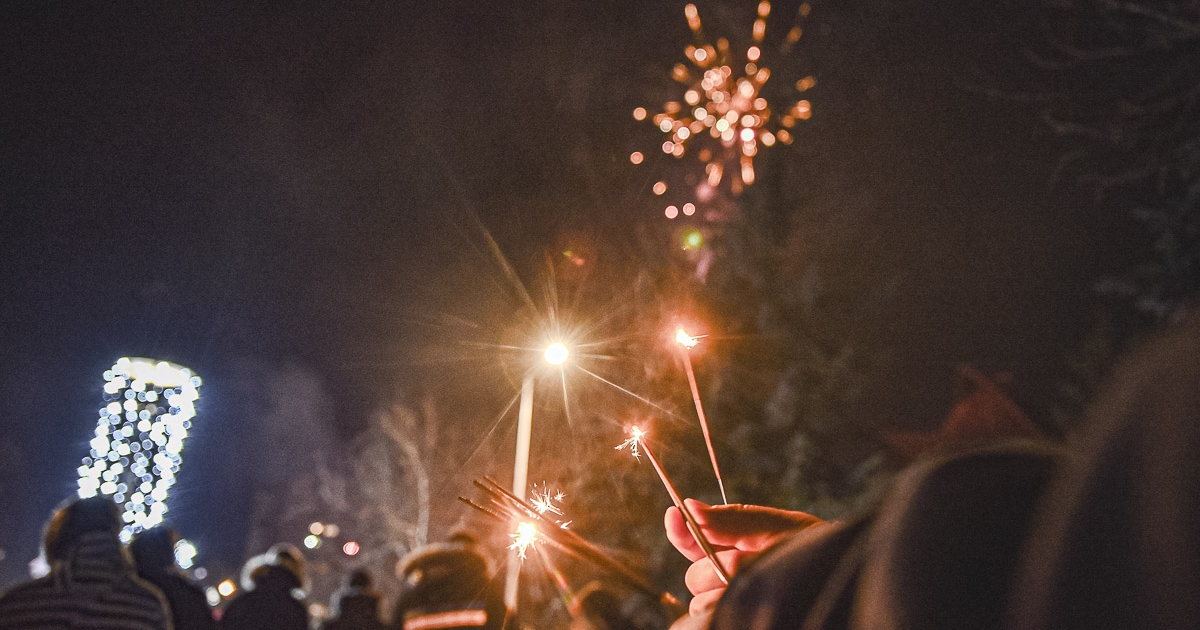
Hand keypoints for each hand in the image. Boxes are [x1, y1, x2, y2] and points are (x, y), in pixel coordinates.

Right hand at [665, 499, 822, 615]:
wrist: (837, 572)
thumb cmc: (807, 547)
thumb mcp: (772, 526)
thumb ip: (731, 521)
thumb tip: (689, 506)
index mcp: (727, 547)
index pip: (690, 541)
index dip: (679, 529)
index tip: (675, 514)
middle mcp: (724, 577)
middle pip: (694, 576)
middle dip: (716, 565)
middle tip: (749, 557)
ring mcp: (732, 602)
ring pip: (702, 601)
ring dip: (727, 589)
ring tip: (762, 579)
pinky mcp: (738, 617)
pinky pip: (711, 619)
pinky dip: (722, 610)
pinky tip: (747, 600)